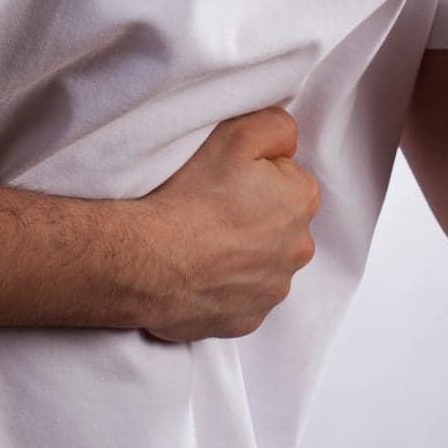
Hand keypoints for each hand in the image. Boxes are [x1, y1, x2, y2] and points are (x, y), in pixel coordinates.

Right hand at [135, 105, 320, 341]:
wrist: (147, 260)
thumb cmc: (190, 197)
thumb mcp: (237, 133)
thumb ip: (277, 128)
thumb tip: (287, 144)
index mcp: (301, 202)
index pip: (287, 180)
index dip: (255, 175)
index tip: (225, 179)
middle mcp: (297, 250)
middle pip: (279, 223)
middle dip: (253, 216)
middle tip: (210, 209)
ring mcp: (272, 290)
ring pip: (261, 263)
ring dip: (240, 254)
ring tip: (200, 243)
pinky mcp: (246, 320)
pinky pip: (240, 297)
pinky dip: (223, 287)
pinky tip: (197, 272)